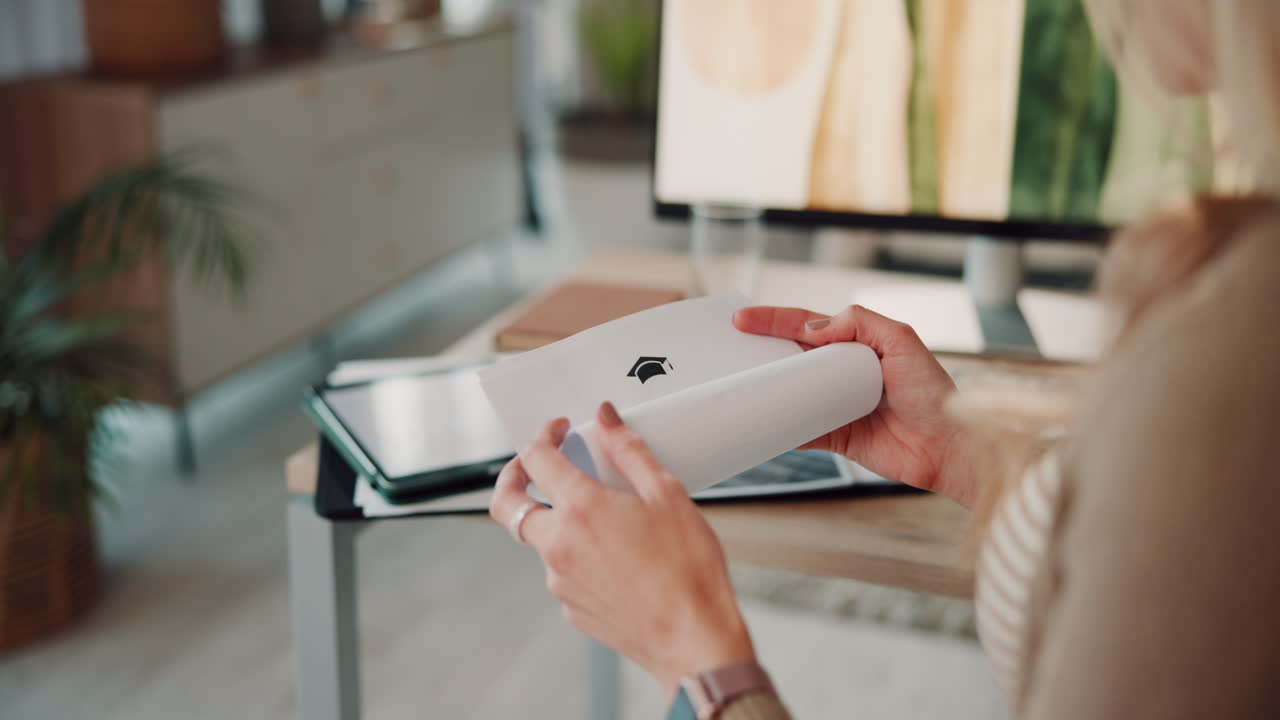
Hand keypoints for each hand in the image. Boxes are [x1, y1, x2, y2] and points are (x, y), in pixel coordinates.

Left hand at [489, 404, 755, 697]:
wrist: (694, 638)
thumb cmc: (688, 568)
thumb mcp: (667, 494)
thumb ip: (628, 451)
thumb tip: (605, 419)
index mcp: (580, 509)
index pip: (536, 457)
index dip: (543, 435)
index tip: (558, 430)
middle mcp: (558, 545)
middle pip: (509, 504)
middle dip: (513, 477)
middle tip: (531, 465)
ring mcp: (560, 581)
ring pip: (541, 540)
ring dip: (559, 521)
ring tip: (606, 519)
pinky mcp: (571, 608)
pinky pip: (564, 572)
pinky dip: (579, 556)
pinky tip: (619, 558)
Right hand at [734, 304, 980, 505]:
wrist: (947, 447)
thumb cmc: (933, 392)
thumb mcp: (901, 340)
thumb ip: (859, 323)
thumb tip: (812, 331)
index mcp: (855, 343)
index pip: (805, 326)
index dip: (772, 320)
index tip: (741, 319)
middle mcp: (841, 371)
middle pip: (791, 356)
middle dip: (760, 350)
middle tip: (728, 349)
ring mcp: (835, 403)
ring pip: (789, 391)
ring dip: (764, 387)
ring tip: (734, 382)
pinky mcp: (835, 436)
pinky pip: (797, 429)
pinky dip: (776, 426)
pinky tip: (755, 421)